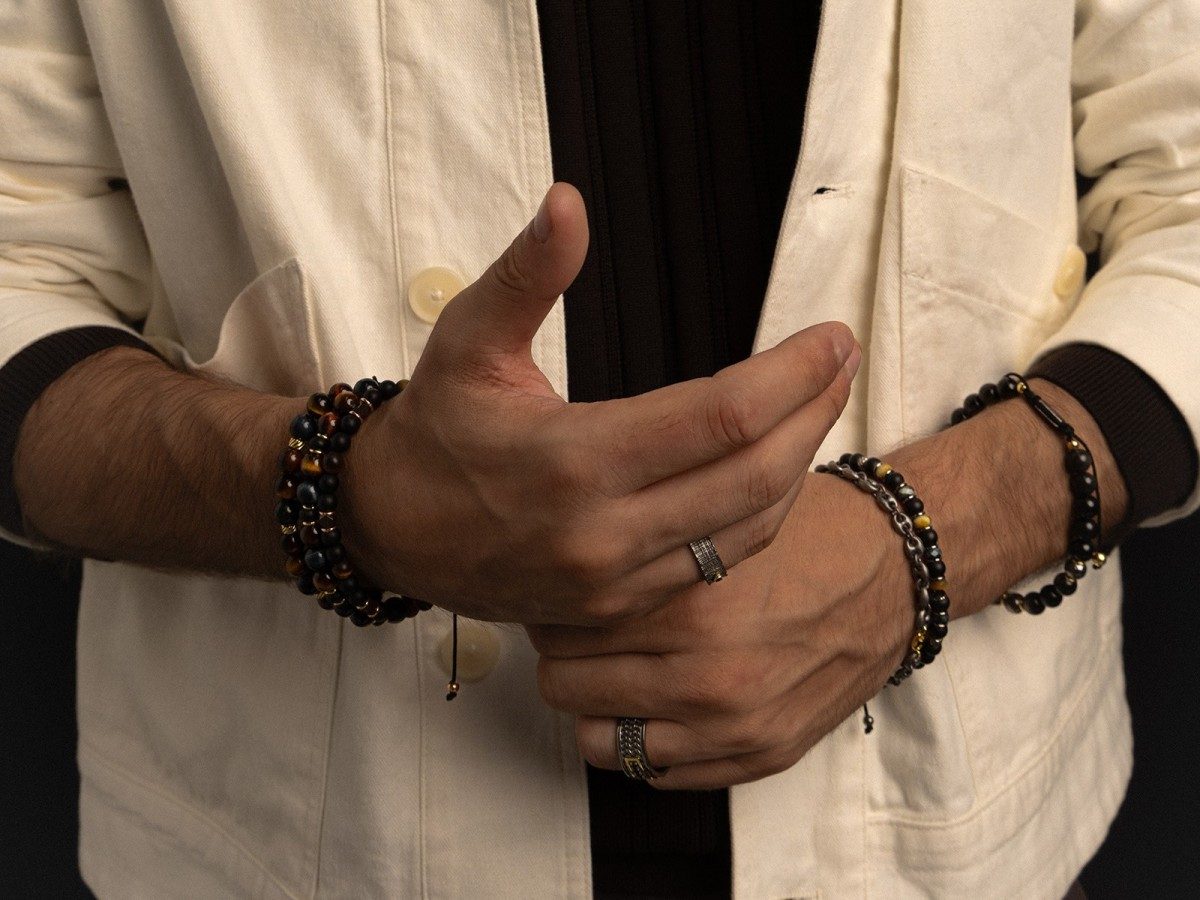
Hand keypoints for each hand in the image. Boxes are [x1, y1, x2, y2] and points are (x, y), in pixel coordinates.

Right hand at [344, 183, 859, 624]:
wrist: (390, 531)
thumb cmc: (435, 428)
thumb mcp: (467, 340)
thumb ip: (526, 273)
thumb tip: (570, 201)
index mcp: (571, 460)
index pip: (719, 418)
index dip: (791, 374)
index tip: (831, 336)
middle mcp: (601, 534)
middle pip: (753, 477)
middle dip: (814, 413)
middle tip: (843, 362)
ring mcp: (614, 582)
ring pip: (748, 530)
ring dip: (799, 465)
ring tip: (823, 405)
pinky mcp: (619, 607)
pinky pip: (717, 563)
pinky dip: (761, 513)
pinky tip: (775, 468)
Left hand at [529, 473, 912, 788]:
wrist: (893, 573)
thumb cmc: (802, 537)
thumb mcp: (716, 525)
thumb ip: (641, 555)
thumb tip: (560, 570)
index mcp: (689, 608)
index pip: (563, 626)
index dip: (551, 607)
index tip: (558, 596)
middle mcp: (706, 676)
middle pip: (566, 684)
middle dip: (563, 655)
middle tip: (578, 634)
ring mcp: (732, 728)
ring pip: (598, 741)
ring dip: (594, 707)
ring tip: (612, 673)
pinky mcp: (757, 758)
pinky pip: (654, 774)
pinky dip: (641, 741)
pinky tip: (654, 703)